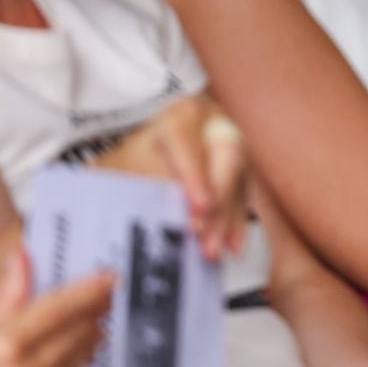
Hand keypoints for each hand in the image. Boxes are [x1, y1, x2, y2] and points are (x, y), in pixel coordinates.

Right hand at [0, 250, 113, 366]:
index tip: (110, 278)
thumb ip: (1, 295)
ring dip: (90, 342)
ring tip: (97, 326)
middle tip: (106, 298)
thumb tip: (24, 258)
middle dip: (94, 313)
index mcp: (4, 343)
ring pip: (76, 363)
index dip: (90, 290)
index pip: (63, 308)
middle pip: (77, 334)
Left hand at [93, 95, 249, 260]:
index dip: (195, 175)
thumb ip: (138, 181)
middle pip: (226, 160)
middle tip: (202, 234)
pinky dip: (235, 225)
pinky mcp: (238, 173)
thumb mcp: (124, 164)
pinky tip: (231, 248)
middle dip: (218, 201)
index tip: (199, 207)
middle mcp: (215, 127)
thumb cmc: (129, 160)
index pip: (189, 142)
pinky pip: (243, 198)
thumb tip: (151, 212)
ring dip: (225, 219)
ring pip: (238, 181)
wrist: (139, 157)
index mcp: (182, 115)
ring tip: (211, 251)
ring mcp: (231, 150)